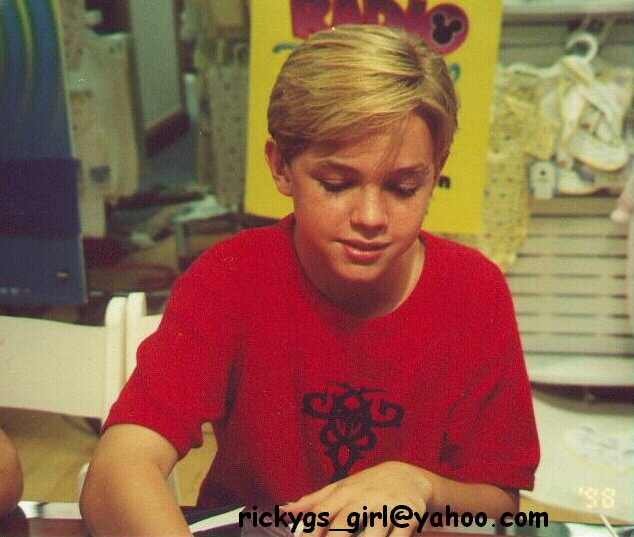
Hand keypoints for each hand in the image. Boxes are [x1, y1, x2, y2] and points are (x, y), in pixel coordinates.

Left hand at [285, 461, 432, 536]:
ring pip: (373, 532)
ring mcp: (387, 506)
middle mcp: (365, 497)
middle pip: (345, 521)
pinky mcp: (408, 515)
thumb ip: (313, 501)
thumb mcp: (340, 487)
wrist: (408, 476)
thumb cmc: (368, 485)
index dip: (310, 530)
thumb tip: (284, 510)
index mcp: (345, 492)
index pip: (323, 512)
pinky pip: (399, 536)